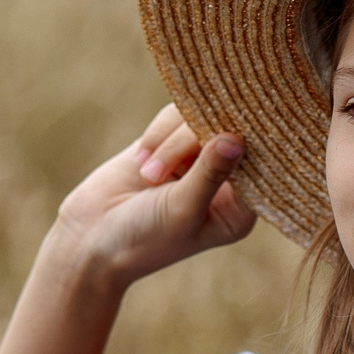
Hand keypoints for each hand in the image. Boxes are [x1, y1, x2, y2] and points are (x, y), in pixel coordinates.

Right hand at [48, 103, 257, 288]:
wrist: (92, 238)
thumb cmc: (144, 239)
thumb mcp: (181, 210)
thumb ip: (209, 174)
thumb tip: (237, 139)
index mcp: (240, 208)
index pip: (262, 166)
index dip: (249, 145)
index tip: (231, 133)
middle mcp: (226, 181)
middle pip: (231, 133)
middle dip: (199, 142)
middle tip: (168, 169)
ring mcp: (198, 157)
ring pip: (201, 118)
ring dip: (172, 143)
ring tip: (148, 176)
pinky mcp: (170, 141)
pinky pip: (176, 115)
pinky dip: (158, 132)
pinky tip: (140, 160)